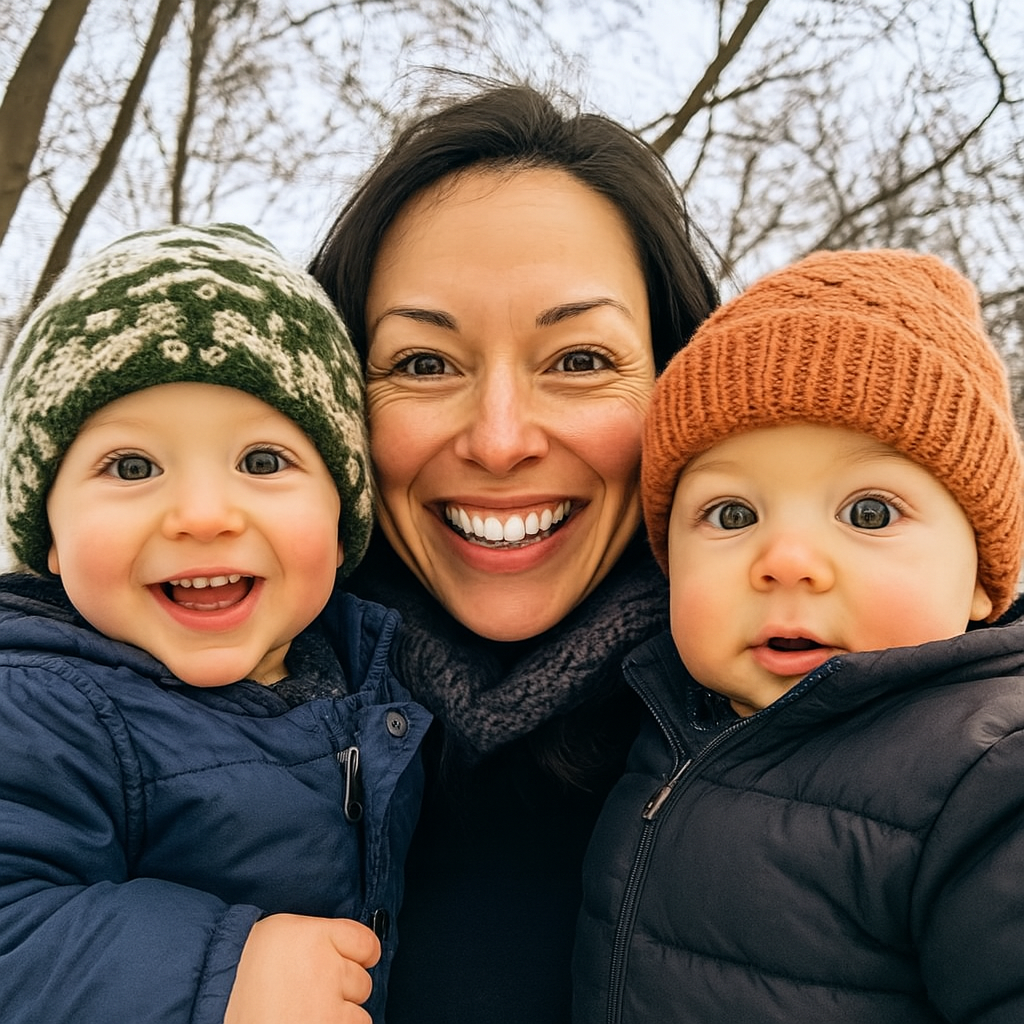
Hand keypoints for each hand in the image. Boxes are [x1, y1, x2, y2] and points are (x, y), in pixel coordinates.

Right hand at [224, 914, 380, 1023]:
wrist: (214, 1004)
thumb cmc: (242, 973)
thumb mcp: (282, 936)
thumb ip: (319, 938)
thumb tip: (352, 951)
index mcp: (314, 936)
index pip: (366, 943)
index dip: (360, 956)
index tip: (354, 962)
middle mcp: (326, 968)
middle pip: (362, 981)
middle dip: (341, 990)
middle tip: (307, 995)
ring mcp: (326, 1008)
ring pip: (359, 1015)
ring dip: (338, 1018)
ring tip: (302, 1015)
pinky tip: (307, 1023)